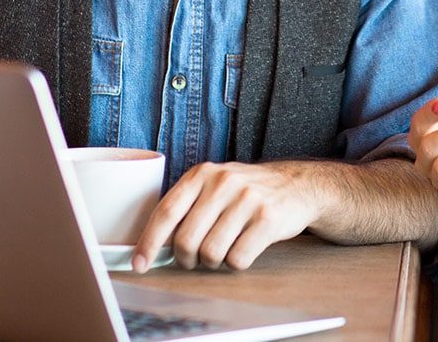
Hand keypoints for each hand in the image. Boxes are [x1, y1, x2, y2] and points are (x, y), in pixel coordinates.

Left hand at [131, 161, 316, 271]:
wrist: (297, 185)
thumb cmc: (246, 193)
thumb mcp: (214, 186)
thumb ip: (187, 207)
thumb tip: (152, 245)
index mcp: (203, 174)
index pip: (166, 211)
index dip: (149, 242)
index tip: (139, 264)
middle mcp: (223, 182)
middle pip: (186, 240)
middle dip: (186, 259)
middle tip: (196, 259)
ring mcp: (247, 199)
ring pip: (211, 253)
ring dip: (213, 263)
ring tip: (224, 250)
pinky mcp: (268, 219)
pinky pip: (237, 259)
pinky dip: (236, 263)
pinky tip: (244, 248)